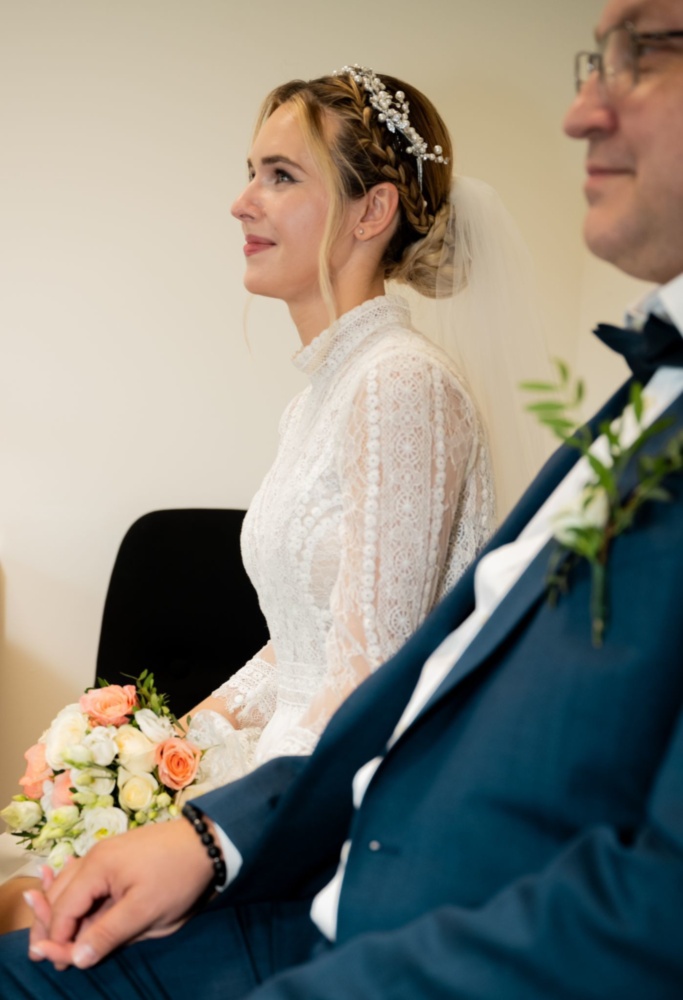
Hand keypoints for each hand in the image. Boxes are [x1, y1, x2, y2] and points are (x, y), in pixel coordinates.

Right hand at [26, 817, 214, 969]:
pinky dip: (74, 894)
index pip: (63, 909)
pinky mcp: (116, 854)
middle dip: (51, 925)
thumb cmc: (178, 876)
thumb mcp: (145, 912)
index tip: (59, 965)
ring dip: (60, 910)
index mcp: (96, 868)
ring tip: (57, 938)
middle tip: (46, 955)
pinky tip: (69, 905)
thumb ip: (107, 935)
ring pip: (68, 884)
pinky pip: (84, 876)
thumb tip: (75, 958)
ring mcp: (104, 853)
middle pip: (59, 894)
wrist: (206, 841)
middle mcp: (93, 856)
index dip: (57, 940)